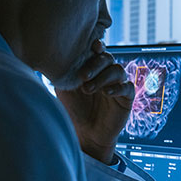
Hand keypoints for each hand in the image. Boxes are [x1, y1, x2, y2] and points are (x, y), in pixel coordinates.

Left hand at [55, 40, 133, 163]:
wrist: (85, 134)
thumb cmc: (73, 109)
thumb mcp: (64, 89)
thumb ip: (63, 72)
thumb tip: (53, 56)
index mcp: (93, 68)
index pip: (98, 51)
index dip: (97, 46)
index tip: (92, 47)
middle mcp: (107, 73)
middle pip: (108, 59)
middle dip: (95, 65)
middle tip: (83, 76)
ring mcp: (118, 85)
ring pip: (118, 71)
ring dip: (103, 77)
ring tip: (88, 89)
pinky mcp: (127, 98)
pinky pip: (127, 87)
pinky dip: (117, 88)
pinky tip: (106, 93)